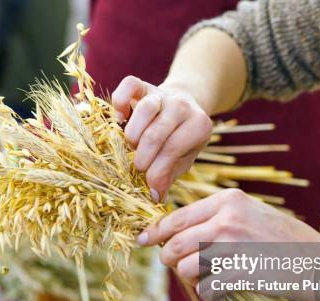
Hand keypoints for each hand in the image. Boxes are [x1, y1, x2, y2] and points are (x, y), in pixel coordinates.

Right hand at [112, 76, 212, 201]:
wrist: (186, 105)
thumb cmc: (182, 140)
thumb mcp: (184, 160)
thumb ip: (169, 177)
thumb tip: (154, 197)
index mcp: (199, 126)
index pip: (172, 151)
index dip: (156, 173)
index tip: (149, 187)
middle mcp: (182, 107)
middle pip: (156, 133)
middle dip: (143, 158)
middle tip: (139, 167)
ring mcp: (162, 94)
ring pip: (144, 109)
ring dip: (132, 134)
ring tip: (131, 146)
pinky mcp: (144, 85)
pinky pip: (129, 85)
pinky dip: (120, 101)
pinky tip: (120, 118)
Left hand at [137, 189, 319, 282]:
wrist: (317, 262)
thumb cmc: (279, 237)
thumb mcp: (247, 212)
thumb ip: (212, 217)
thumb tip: (170, 232)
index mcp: (226, 201)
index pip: (175, 218)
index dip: (154, 232)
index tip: (143, 240)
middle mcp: (226, 220)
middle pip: (174, 245)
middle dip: (170, 259)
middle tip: (179, 265)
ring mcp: (233, 247)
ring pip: (185, 268)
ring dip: (190, 278)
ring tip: (208, 277)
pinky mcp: (240, 273)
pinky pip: (204, 289)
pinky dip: (208, 293)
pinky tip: (223, 288)